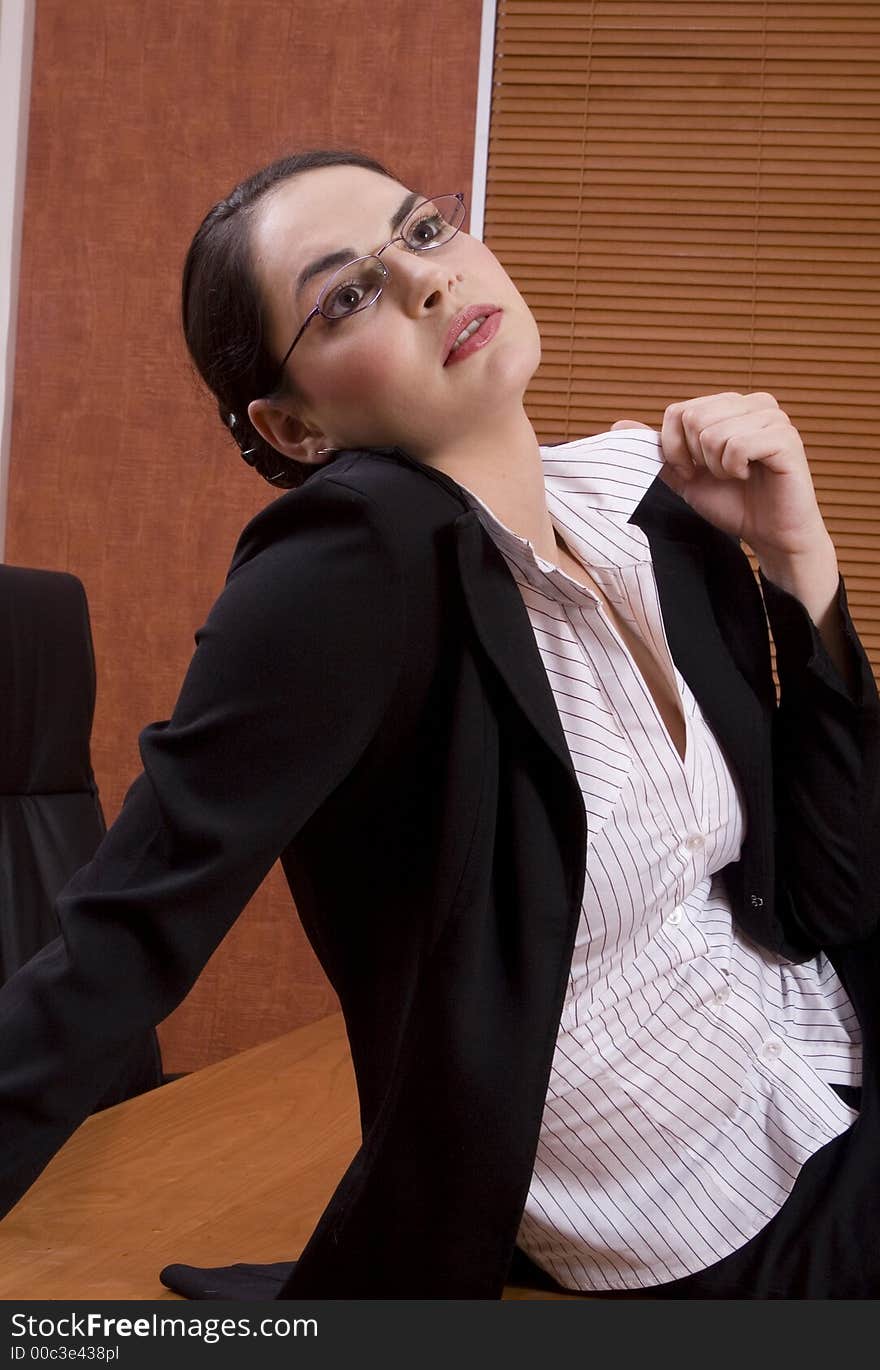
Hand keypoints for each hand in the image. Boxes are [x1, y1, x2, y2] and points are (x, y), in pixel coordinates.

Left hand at [613, 393, 828, 559]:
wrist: (769, 534)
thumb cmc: (732, 503)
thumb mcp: (685, 475)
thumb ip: (658, 450)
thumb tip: (618, 423)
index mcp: (731, 405)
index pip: (678, 411)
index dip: (676, 448)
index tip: (694, 470)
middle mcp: (755, 403)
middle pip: (693, 418)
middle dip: (696, 457)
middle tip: (718, 474)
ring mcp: (774, 418)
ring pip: (713, 433)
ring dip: (717, 466)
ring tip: (737, 475)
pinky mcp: (786, 438)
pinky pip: (739, 445)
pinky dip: (735, 469)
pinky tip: (750, 476)